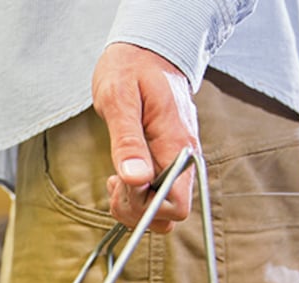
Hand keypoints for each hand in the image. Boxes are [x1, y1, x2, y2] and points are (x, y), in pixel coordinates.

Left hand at [91, 43, 199, 232]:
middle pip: (171, 215)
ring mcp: (177, 162)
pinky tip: (122, 176)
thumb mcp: (120, 100)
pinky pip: (157, 194)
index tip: (121, 182)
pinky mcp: (168, 162)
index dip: (145, 205)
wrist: (146, 51)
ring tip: (116, 179)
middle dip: (136, 210)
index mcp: (177, 145)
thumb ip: (127, 141)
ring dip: (134, 206)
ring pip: (163, 210)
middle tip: (114, 181)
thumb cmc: (131, 70)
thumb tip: (136, 179)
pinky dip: (135, 196)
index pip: (177, 204)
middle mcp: (184, 158)